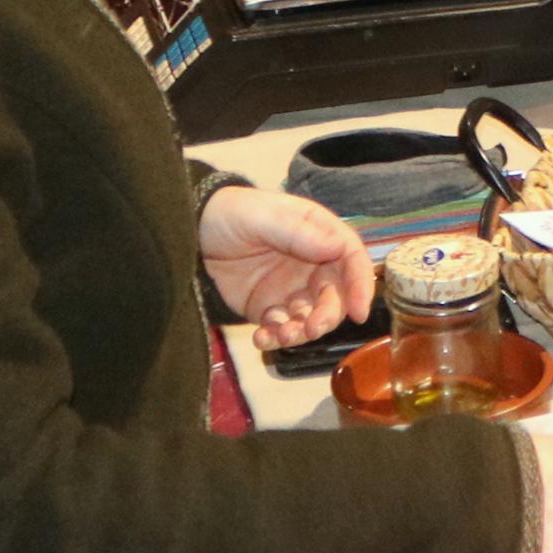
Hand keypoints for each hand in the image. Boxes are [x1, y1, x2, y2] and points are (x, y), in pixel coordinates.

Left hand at [198, 183, 373, 348]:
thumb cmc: (231, 214)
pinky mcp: (270, 309)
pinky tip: (262, 337)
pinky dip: (276, 338)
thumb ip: (298, 232)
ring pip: (311, 317)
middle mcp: (313, 265)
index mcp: (319, 235)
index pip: (351, 259)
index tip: (360, 311)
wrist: (191, 234)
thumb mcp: (263, 216)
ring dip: (302, 331)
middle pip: (335, 296)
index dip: (361, 285)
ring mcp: (292, 289)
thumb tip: (336, 247)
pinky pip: (282, 329)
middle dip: (327, 316)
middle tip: (310, 328)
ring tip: (281, 335)